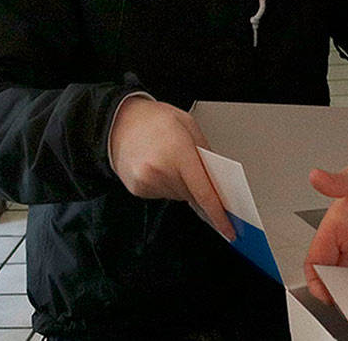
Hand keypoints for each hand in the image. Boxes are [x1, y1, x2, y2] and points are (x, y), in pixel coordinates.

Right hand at [108, 95, 233, 239]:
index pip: (203, 193)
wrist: (118, 121)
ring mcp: (146, 182)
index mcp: (177, 153)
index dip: (218, 214)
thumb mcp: (189, 125)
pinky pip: (163, 194)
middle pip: (192, 195)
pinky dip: (168, 184)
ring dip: (182, 184)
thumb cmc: (154, 119)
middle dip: (199, 186)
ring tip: (172, 159)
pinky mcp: (137, 189)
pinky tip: (161, 166)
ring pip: (178, 195)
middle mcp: (160, 171)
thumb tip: (217, 179)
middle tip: (196, 168)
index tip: (228, 228)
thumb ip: (205, 153)